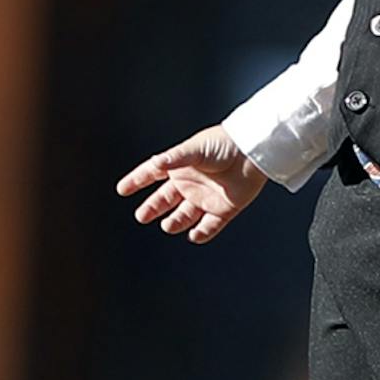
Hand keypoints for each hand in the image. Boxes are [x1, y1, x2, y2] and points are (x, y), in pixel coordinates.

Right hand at [116, 125, 267, 241]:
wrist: (256, 151)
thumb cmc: (227, 144)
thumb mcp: (197, 149)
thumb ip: (176, 158)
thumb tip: (156, 164)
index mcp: (182, 165)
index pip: (154, 173)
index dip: (138, 180)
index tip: (122, 189)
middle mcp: (192, 182)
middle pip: (166, 199)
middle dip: (153, 207)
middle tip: (142, 215)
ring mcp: (207, 196)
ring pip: (184, 215)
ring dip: (175, 222)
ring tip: (168, 224)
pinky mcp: (225, 208)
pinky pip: (210, 226)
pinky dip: (202, 233)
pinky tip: (195, 235)